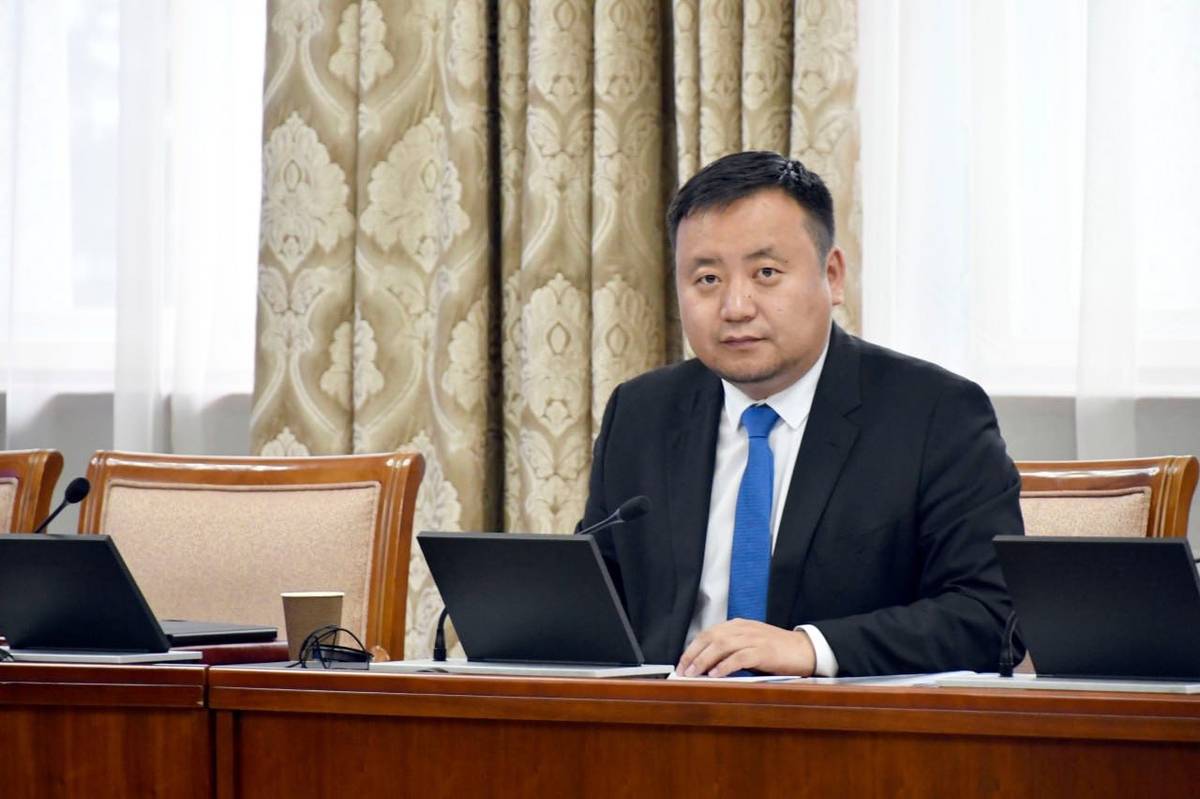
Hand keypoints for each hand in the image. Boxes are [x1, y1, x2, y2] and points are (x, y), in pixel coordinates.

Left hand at [676, 619, 816, 677]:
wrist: (805, 649)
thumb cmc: (776, 650)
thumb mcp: (750, 644)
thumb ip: (731, 649)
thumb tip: (706, 665)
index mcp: (738, 625)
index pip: (707, 633)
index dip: (692, 648)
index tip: (681, 664)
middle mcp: (743, 628)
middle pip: (710, 638)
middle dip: (693, 655)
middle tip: (683, 671)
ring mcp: (754, 638)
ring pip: (721, 646)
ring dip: (704, 660)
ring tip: (694, 674)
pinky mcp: (764, 651)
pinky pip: (740, 657)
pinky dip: (725, 665)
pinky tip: (715, 674)